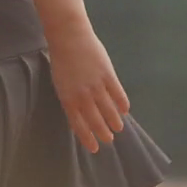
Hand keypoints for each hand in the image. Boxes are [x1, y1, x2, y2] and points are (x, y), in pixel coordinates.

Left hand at [46, 26, 130, 153]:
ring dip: (115, 121)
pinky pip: (118, 94)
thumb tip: (80, 112)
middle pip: (96, 120)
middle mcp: (83, 96)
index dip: (88, 138)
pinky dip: (122, 104)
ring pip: (109, 110)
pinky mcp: (108, 75)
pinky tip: (125, 110)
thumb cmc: (62, 60)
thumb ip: (71, 98)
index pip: (79, 125)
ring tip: (119, 128)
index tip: (95, 148)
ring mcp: (96, 86)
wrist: (69, 38)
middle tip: (109, 140)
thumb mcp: (61, 83)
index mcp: (68, 99)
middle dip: (103, 132)